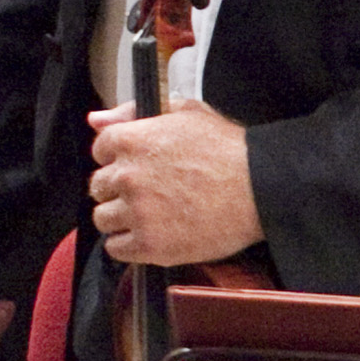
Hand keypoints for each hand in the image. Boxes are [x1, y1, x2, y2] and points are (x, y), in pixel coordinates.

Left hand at [87, 101, 258, 267]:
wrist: (264, 189)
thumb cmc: (230, 150)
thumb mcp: (186, 113)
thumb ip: (132, 113)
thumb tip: (95, 119)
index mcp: (132, 141)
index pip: (100, 150)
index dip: (118, 159)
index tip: (137, 166)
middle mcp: (128, 176)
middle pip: (99, 186)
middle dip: (119, 189)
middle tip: (149, 192)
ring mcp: (137, 212)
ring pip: (103, 218)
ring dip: (121, 217)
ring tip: (152, 214)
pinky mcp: (149, 244)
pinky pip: (116, 247)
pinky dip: (129, 244)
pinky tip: (153, 234)